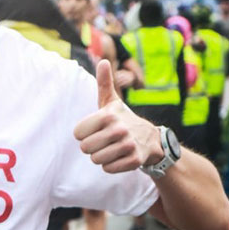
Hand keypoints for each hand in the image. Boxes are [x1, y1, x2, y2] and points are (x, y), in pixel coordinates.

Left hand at [73, 59, 162, 173]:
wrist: (151, 139)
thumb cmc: (123, 120)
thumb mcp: (112, 102)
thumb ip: (104, 83)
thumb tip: (102, 60)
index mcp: (107, 115)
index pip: (77, 134)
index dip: (84, 134)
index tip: (96, 130)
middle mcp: (118, 129)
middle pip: (85, 148)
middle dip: (92, 147)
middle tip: (105, 141)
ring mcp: (128, 145)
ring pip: (96, 160)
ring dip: (102, 157)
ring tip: (113, 148)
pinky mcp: (134, 160)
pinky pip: (108, 168)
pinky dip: (112, 166)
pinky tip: (120, 156)